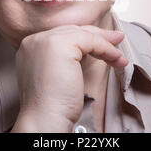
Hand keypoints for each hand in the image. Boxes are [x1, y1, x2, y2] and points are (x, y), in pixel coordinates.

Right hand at [10, 25, 127, 131]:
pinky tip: (114, 58)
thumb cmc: (52, 105)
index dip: (86, 38)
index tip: (104, 44)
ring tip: (119, 56)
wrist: (45, 119)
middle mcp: (34, 40)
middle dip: (98, 37)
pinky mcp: (59, 45)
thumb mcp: (58, 74)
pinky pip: (90, 40)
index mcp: (31, 47)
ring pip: (83, 34)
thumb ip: (66, 58)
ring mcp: (45, 40)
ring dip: (105, 45)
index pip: (63, 35)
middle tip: (116, 40)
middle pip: (73, 31)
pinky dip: (105, 48)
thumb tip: (90, 48)